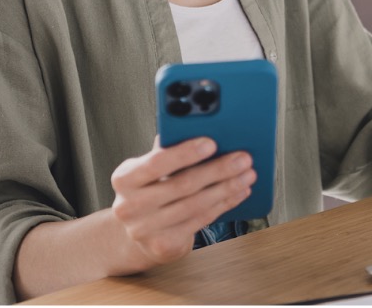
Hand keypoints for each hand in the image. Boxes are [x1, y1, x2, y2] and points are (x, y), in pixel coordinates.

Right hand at [109, 137, 255, 269]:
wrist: (139, 234)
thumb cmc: (150, 191)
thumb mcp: (149, 170)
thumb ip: (167, 150)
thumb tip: (197, 127)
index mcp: (124, 178)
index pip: (156, 163)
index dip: (185, 153)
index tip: (212, 142)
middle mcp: (129, 206)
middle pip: (182, 185)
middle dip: (218, 170)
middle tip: (243, 158)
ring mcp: (144, 229)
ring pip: (195, 205)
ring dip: (227, 188)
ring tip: (247, 175)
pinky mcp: (163, 245)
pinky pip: (201, 221)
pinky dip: (224, 204)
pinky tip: (239, 192)